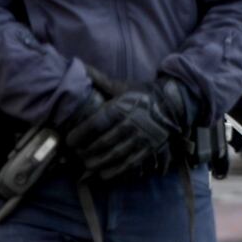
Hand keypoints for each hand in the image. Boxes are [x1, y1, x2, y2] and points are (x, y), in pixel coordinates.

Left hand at [59, 83, 179, 184]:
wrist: (172, 103)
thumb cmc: (142, 94)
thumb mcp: (122, 86)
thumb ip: (99, 80)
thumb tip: (78, 66)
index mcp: (121, 107)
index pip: (96, 123)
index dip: (80, 134)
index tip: (69, 140)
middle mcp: (130, 124)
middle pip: (104, 142)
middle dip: (87, 151)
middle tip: (75, 156)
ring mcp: (140, 138)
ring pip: (116, 155)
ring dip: (99, 163)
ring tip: (87, 166)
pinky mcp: (148, 149)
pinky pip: (131, 163)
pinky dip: (116, 171)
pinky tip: (103, 175)